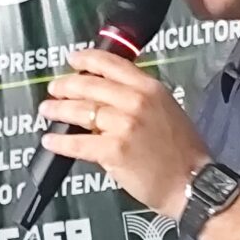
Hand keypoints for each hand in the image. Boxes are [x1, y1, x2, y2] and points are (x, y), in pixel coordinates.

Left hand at [40, 49, 210, 218]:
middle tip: (54, 88)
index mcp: (150, 88)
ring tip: (47, 110)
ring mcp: (124, 125)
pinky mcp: (114, 150)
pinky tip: (51, 140)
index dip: (88, 59)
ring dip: (59, 110)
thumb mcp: (166, 108)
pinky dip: (60, 142)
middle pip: (91, 85)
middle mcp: (136, 101)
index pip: (112, 64)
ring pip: (81, 111)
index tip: (73, 59)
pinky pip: (78, 142)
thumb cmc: (182, 149)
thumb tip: (106, 95)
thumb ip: (138, 97)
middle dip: (66, 85)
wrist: (192, 181)